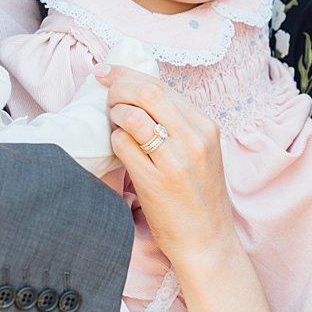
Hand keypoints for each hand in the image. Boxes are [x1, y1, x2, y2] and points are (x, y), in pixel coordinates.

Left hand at [94, 63, 233, 262]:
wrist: (207, 239)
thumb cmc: (199, 195)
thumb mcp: (201, 152)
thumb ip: (178, 123)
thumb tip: (138, 93)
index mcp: (206, 128)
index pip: (162, 87)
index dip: (128, 75)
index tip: (107, 72)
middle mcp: (194, 139)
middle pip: (147, 93)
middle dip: (117, 86)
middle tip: (105, 92)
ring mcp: (175, 160)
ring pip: (132, 117)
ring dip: (114, 114)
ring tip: (113, 122)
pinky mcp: (154, 181)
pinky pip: (122, 146)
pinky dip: (114, 141)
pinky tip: (119, 147)